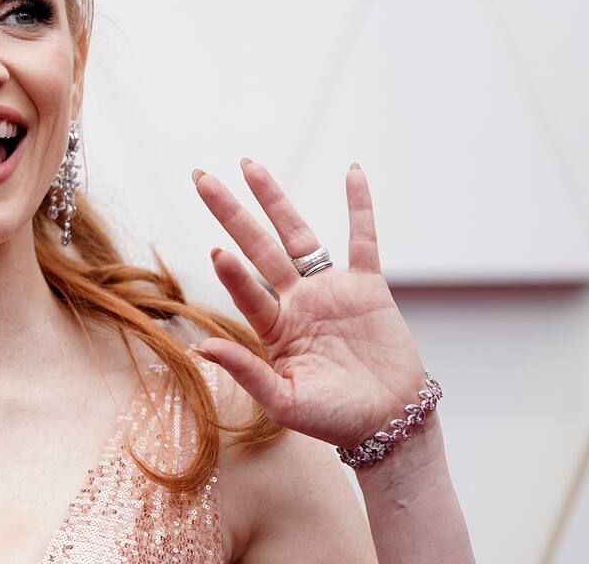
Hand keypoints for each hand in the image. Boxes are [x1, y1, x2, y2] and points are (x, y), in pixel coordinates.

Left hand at [190, 159, 427, 450]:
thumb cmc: (334, 418)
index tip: (216, 252)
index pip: (246, 290)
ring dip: (274, 199)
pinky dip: (359, 206)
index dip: (232, 273)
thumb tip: (199, 349)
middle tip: (200, 177)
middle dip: (230, 212)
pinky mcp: (367, 287)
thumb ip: (246, 371)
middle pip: (257, 245)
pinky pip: (363, 239)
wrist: (388, 424)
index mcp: (274, 327)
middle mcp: (296, 300)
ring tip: (248, 165)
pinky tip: (352, 172)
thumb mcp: (284, 401)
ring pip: (298, 234)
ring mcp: (330, 290)